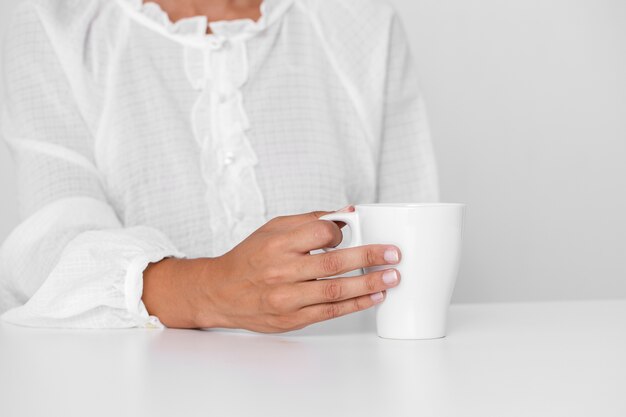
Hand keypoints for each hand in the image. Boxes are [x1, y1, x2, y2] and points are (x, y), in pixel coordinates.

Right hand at [143, 206, 401, 331]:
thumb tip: (347, 214)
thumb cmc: (250, 257)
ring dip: (368, 285)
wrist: (221, 292)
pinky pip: (329, 312)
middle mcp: (281, 271)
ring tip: (391, 278)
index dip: (340, 232)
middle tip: (393, 254)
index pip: (320, 233)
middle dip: (369, 258)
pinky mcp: (291, 319)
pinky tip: (372, 297)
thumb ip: (310, 220)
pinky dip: (354, 305)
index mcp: (277, 243)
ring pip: (335, 291)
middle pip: (334, 264)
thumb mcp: (273, 228)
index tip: (349, 233)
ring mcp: (287, 298)